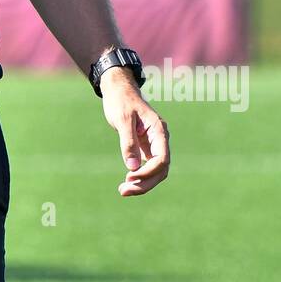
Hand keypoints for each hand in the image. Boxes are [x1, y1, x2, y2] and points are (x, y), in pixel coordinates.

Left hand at [100, 69, 169, 196]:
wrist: (118, 90)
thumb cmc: (121, 101)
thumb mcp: (123, 120)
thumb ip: (128, 142)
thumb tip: (133, 167)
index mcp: (159, 131)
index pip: (162, 159)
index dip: (148, 172)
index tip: (130, 177)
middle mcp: (160, 139)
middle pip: (161, 169)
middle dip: (145, 183)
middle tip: (124, 191)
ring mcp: (154, 144)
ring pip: (156, 171)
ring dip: (142, 183)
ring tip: (123, 191)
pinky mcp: (146, 147)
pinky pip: (148, 166)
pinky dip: (139, 176)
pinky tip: (127, 183)